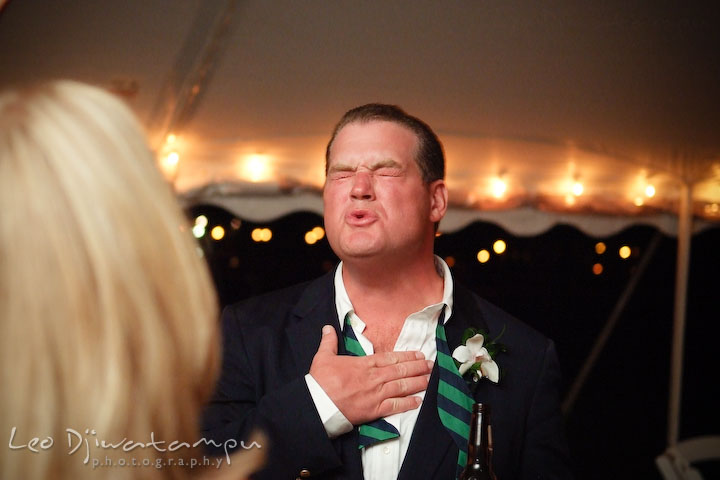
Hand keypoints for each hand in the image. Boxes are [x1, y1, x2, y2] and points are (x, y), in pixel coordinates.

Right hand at [309, 325, 432, 424]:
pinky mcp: (375, 410)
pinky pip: (395, 406)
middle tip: (431, 365)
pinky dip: (408, 404)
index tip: (418, 354)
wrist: (319, 404)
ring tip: (429, 379)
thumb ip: (329, 342)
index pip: (390, 358)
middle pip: (401, 371)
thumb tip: (327, 327)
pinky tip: (418, 401)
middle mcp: (374, 378)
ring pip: (402, 386)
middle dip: (417, 367)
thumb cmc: (321, 381)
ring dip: (417, 382)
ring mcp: (376, 394)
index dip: (406, 356)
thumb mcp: (323, 357)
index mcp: (364, 364)